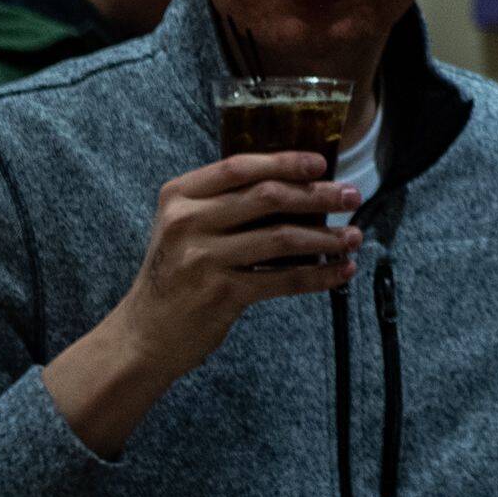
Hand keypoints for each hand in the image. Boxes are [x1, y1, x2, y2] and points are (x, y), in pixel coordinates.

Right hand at [45, 152, 363, 456]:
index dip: (285, 160)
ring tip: (355, 237)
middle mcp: (187, 222)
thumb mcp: (185, 227)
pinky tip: (342, 271)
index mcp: (179, 196)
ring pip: (283, 237)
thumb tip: (302, 184)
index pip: (239, 166)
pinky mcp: (221, 293)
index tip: (322, 163)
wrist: (143, 336)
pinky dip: (319, 275)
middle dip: (318, 194)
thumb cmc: (176, 274)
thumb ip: (226, 202)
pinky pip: (284, 278)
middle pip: (268, 196)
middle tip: (353, 196)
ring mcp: (202, 258)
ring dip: (327, 237)